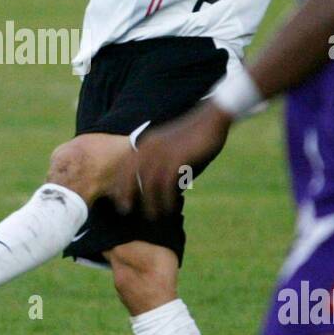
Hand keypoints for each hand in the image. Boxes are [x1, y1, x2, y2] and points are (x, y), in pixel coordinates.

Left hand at [110, 102, 231, 219]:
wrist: (212, 119)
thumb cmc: (196, 135)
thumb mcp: (173, 147)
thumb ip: (164, 163)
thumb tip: (162, 187)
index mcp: (147, 143)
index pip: (125, 166)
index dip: (120, 185)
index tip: (120, 201)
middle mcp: (151, 147)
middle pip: (131, 175)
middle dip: (126, 194)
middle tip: (126, 211)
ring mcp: (163, 152)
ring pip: (149, 183)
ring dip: (150, 201)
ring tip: (154, 215)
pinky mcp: (177, 158)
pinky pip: (167, 184)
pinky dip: (167, 198)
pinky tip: (170, 207)